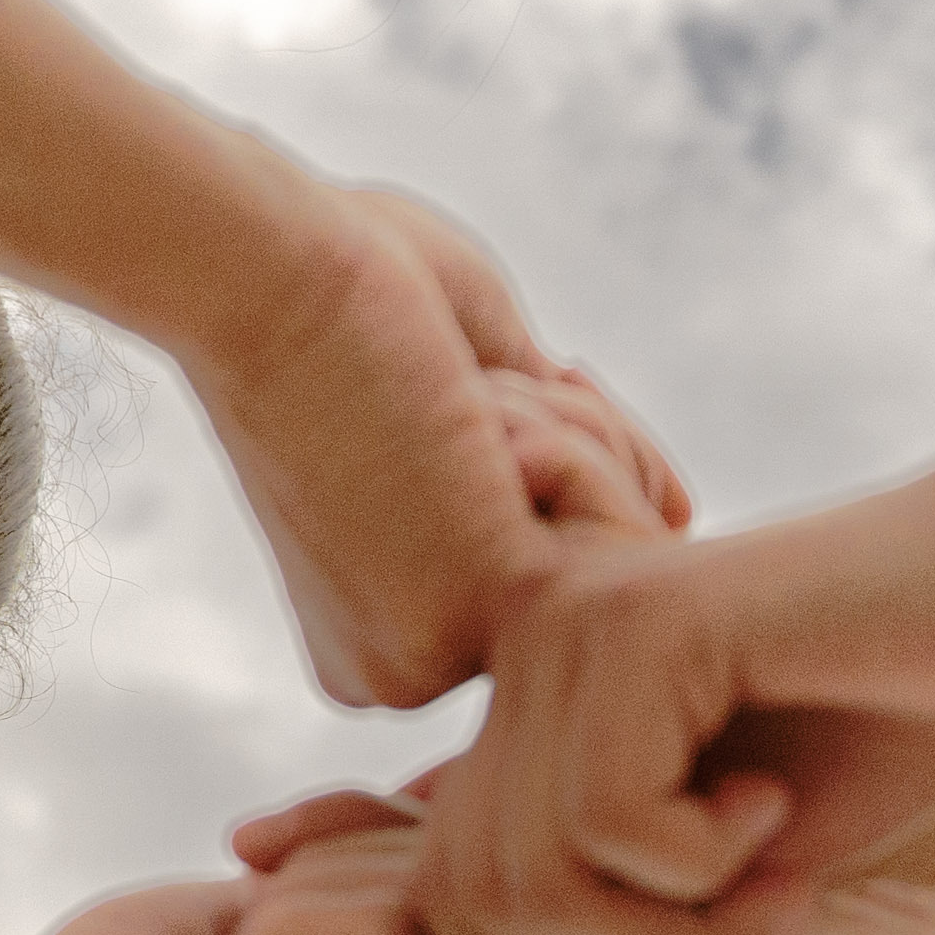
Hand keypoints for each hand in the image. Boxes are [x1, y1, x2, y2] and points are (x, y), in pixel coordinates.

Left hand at [0, 870, 501, 934]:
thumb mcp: (310, 886)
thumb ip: (422, 853)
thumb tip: (501, 767)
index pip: (492, 875)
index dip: (363, 840)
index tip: (259, 924)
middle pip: (473, 876)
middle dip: (328, 871)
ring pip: (433, 891)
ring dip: (295, 906)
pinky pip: (385, 922)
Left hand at [189, 184, 688, 709]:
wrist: (256, 260)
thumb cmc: (339, 292)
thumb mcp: (480, 396)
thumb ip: (570, 464)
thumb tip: (679, 519)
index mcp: (385, 628)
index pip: (564, 563)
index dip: (562, 443)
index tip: (462, 381)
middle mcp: (405, 673)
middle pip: (610, 561)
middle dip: (575, 433)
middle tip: (454, 382)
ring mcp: (444, 661)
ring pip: (630, 546)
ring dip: (565, 424)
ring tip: (446, 394)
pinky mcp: (483, 618)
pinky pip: (622, 521)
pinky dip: (568, 428)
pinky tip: (458, 408)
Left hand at [412, 462, 934, 934]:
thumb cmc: (902, 726)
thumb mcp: (743, 882)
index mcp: (533, 706)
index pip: (454, 909)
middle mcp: (520, 654)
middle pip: (473, 907)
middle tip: (753, 927)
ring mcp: (565, 625)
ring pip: (528, 878)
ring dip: (674, 930)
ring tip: (773, 874)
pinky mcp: (635, 619)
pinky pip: (606, 823)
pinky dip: (707, 864)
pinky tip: (778, 802)